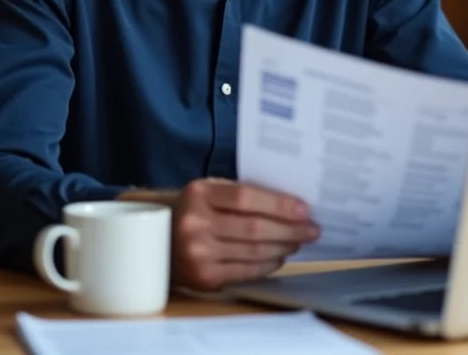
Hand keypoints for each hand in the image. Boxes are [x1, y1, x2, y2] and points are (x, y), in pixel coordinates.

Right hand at [122, 178, 318, 289]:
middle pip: (255, 229)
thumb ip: (241, 193)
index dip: (280, 205)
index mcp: (199, 194)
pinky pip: (246, 272)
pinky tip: (279, 256)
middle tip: (312, 229)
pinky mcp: (203, 277)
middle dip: (290, 230)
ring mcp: (198, 254)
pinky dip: (268, 265)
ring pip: (254, 252)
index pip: (247, 198)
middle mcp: (195, 224)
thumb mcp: (209, 191)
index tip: (304, 209)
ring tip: (298, 241)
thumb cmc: (192, 210)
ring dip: (283, 248)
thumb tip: (290, 204)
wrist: (154, 239)